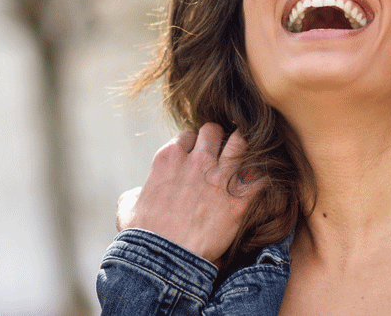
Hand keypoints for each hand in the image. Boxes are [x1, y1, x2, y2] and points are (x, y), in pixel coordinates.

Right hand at [116, 123, 262, 265]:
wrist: (163, 260)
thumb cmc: (143, 236)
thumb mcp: (127, 208)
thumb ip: (135, 193)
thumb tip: (138, 194)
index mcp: (169, 158)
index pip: (187, 136)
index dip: (192, 146)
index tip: (195, 158)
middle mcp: (196, 161)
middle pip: (214, 131)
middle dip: (218, 139)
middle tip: (221, 154)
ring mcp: (220, 177)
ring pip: (241, 142)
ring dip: (243, 148)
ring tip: (244, 158)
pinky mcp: (240, 198)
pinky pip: (261, 176)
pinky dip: (262, 177)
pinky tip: (260, 182)